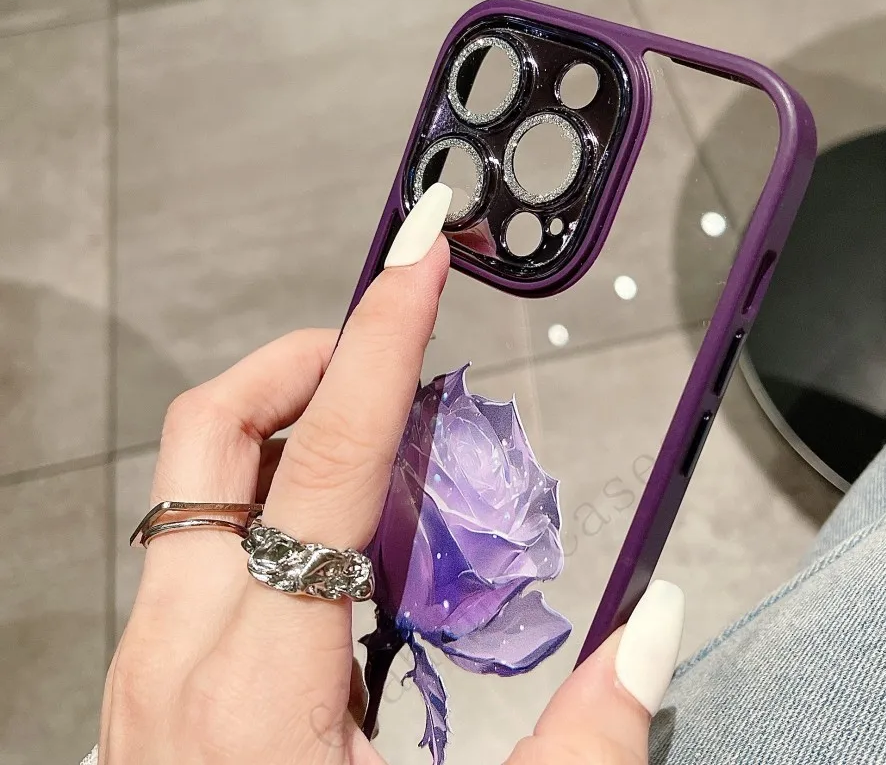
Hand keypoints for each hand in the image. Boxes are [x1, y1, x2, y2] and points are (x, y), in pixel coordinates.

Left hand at [94, 183, 684, 764]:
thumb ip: (582, 743)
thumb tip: (654, 627)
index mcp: (255, 690)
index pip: (327, 455)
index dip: (386, 336)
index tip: (419, 254)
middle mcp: (173, 659)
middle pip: (215, 429)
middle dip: (310, 357)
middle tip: (399, 358)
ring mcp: (147, 671)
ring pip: (199, 481)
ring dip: (294, 430)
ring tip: (393, 466)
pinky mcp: (152, 686)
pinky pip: (204, 547)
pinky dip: (276, 508)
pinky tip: (352, 563)